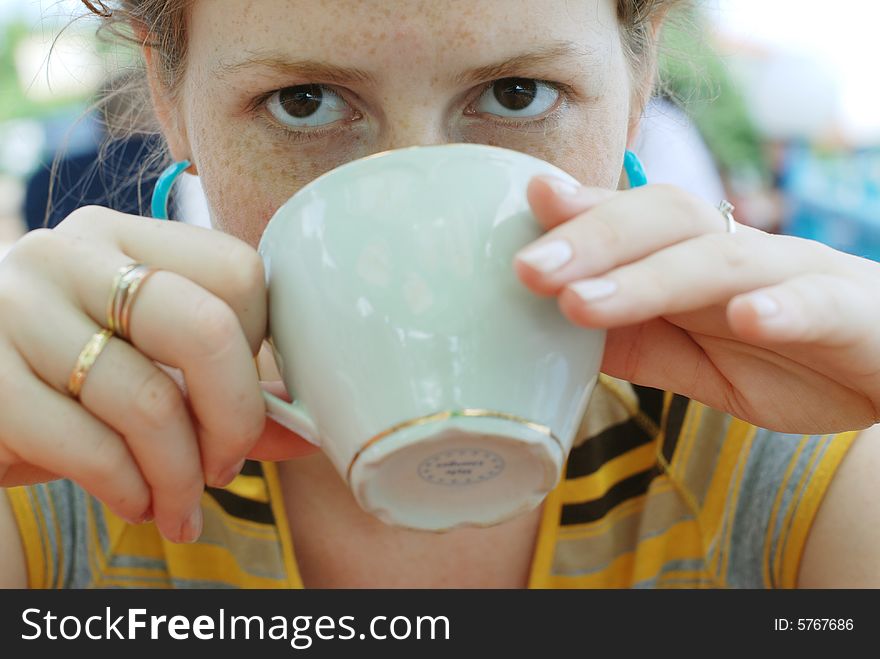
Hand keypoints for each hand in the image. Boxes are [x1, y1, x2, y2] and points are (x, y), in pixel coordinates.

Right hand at [0, 207, 314, 543]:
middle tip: (227, 465)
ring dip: (182, 476)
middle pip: (204, 329)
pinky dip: (132, 490)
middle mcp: (67, 256)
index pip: (239, 272)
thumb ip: (227, 390)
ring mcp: (15, 310)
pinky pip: (91, 448)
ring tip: (181, 506)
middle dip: (236, 418)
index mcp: (124, 236)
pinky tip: (136, 503)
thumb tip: (307, 433)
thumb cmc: (71, 383)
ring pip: (150, 403)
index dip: (261, 350)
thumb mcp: (150, 367)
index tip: (246, 399)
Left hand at [515, 178, 879, 433]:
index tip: (530, 202)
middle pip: (665, 221)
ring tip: (584, 303)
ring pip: (720, 260)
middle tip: (528, 268)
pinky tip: (746, 317)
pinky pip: (814, 304)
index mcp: (696, 259)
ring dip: (649, 279)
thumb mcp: (694, 358)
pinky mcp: (848, 315)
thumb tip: (553, 332)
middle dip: (592, 239)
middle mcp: (740, 253)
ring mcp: (794, 277)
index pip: (634, 220)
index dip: (582, 211)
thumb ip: (635, 341)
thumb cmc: (783, 355)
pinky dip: (780, 307)